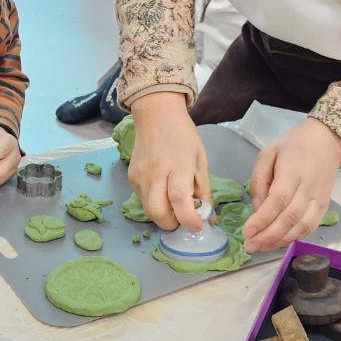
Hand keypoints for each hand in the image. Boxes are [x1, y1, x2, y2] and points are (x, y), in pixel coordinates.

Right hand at [128, 91, 210, 230]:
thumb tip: (209, 217)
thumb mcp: (201, 160)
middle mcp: (155, 173)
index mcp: (178, 167)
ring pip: (148, 210)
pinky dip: (154, 203)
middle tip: (183, 218)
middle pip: (158, 212)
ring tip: (174, 206)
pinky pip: (142, 199)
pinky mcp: (131, 177)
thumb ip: (204, 190)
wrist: (156, 115)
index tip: (198, 226)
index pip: (179, 200)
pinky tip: (162, 191)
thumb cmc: (183, 136)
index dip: (188, 219)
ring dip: (162, 215)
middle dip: (172, 224)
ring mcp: (140, 176)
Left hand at [242, 118, 340, 252]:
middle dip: (268, 235)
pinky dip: (295, 237)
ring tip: (261, 246)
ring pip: (301, 226)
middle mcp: (308, 187)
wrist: (326, 142)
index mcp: (292, 171)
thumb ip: (259, 180)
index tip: (247, 231)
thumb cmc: (293, 145)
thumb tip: (257, 208)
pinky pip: (310, 226)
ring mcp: (319, 199)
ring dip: (280, 240)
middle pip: (289, 217)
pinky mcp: (324, 206)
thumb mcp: (268, 153)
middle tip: (250, 245)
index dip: (263, 219)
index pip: (278, 200)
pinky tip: (279, 241)